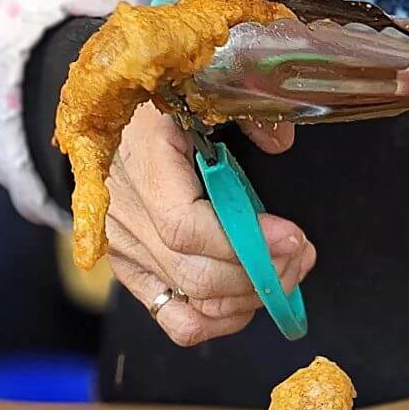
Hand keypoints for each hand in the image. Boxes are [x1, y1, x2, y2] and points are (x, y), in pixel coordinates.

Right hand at [104, 103, 314, 346]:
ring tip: (285, 272)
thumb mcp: (205, 89)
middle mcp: (125, 214)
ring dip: (251, 298)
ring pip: (193, 304)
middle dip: (263, 274)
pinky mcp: (129, 270)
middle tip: (301, 255)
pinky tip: (248, 300)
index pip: (185, 228)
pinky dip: (219, 320)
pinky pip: (175, 320)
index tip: (293, 236)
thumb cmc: (162, 100)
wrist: (107, 110)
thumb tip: (280, 142)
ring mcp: (124, 249)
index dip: (246, 242)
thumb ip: (249, 112)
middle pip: (196, 274)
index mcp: (141, 161)